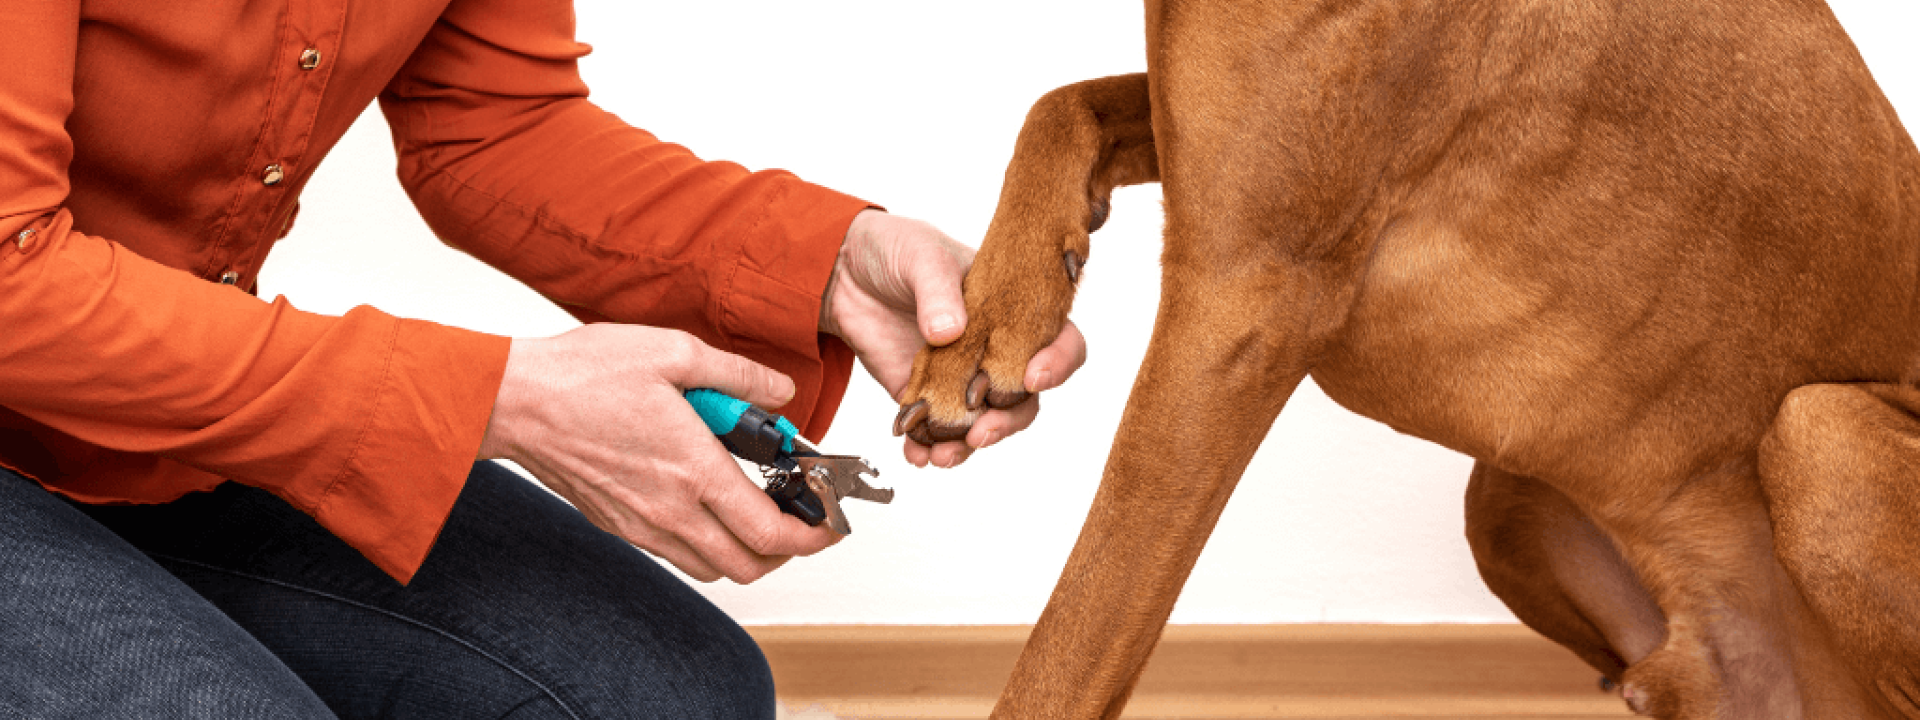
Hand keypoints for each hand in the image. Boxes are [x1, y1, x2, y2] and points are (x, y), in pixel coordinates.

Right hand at [478, 324, 839, 582]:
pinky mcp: (618, 525)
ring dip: (746, 551)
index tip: (830, 523)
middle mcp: (670, 511)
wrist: (515, 402)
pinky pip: (677, 554)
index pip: (770, 532)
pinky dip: (707, 543)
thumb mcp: (674, 352)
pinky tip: (709, 502)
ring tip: (759, 510)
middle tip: (802, 520)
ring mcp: (641, 525)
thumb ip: (739, 376)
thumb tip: (782, 392)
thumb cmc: (585, 374)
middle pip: (748, 566)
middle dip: (787, 551)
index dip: (813, 536)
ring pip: (712, 567)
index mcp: (693, 471)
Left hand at [820, 209, 1086, 467]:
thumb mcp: (920, 256)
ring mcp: (963, 375)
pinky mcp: (928, 395)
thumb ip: (937, 290)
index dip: (1058, 362)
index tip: (1032, 378)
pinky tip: (916, 453)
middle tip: (980, 431)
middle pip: (1024, 395)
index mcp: (1014, 307)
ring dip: (970, 444)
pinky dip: (929, 447)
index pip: (1059, 338)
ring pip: (986, 420)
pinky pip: (938, 430)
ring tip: (943, 454)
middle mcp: (996, 347)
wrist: (844, 273)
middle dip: (1008, 419)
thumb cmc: (897, 250)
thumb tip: (950, 331)